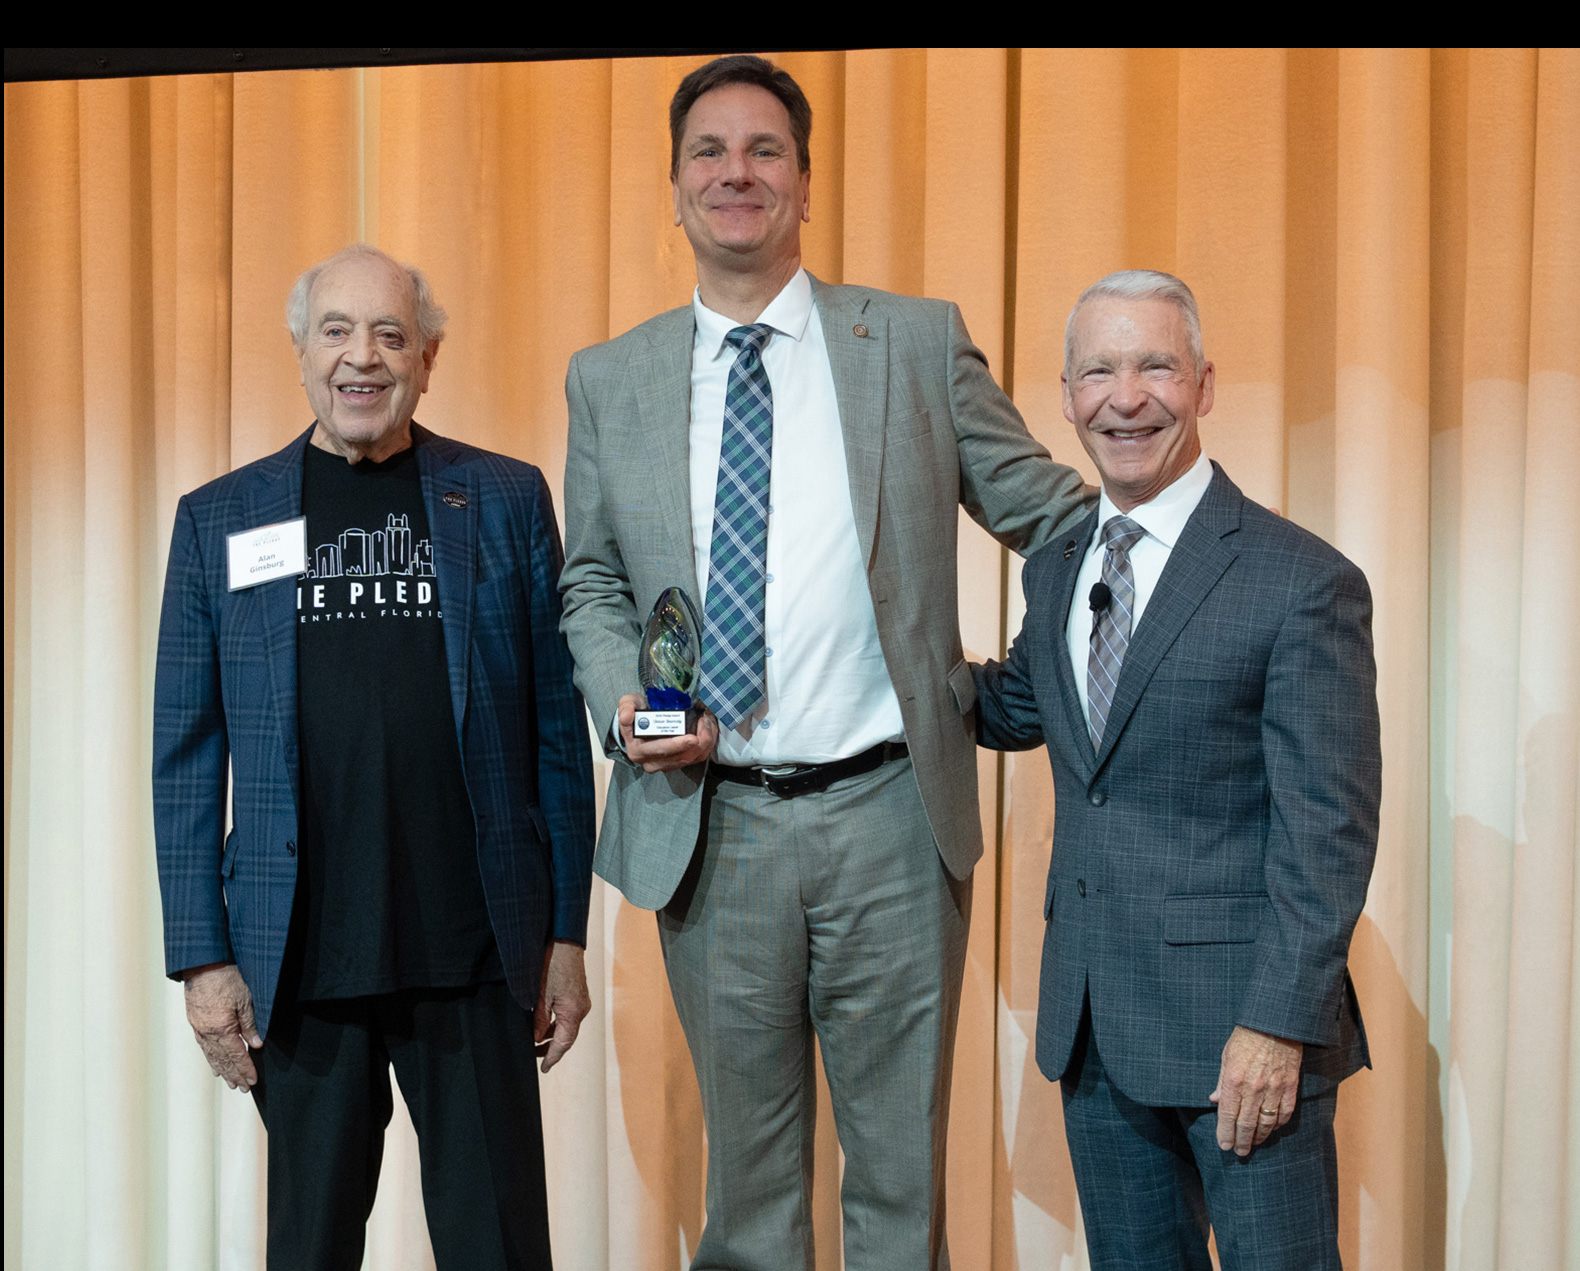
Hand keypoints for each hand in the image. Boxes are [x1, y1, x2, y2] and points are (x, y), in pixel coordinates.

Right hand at [183, 962, 261, 1090]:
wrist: (203, 963)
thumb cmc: (226, 977)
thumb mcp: (245, 999)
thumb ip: (250, 1024)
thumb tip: (256, 1045)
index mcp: (221, 1028)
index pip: (236, 1055)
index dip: (245, 1069)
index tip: (253, 1081)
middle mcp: (207, 1032)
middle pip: (223, 1059)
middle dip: (234, 1075)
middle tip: (243, 1088)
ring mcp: (199, 1028)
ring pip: (212, 1055)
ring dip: (222, 1070)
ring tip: (230, 1082)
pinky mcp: (195, 1022)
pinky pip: (204, 1046)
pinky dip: (211, 1058)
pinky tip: (215, 1064)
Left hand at [535, 940, 590, 1072]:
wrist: (565, 941)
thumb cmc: (552, 964)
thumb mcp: (539, 995)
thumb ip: (539, 1020)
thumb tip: (537, 1039)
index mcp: (573, 1012)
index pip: (563, 1043)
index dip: (552, 1057)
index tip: (544, 1069)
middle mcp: (582, 1009)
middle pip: (568, 1037)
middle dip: (552, 1048)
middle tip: (536, 1057)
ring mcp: (582, 1001)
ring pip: (568, 1027)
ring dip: (554, 1036)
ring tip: (537, 1041)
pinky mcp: (579, 995)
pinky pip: (569, 1016)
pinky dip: (558, 1024)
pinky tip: (546, 1024)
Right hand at [618, 692, 718, 772]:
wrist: (641, 722)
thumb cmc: (636, 713)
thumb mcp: (628, 704)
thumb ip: (625, 707)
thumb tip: (627, 716)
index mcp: (638, 751)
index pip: (660, 750)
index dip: (678, 745)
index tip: (692, 738)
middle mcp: (651, 763)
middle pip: (681, 757)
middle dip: (699, 741)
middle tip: (706, 722)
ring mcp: (666, 765)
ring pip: (692, 758)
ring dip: (705, 741)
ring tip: (708, 721)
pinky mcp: (679, 763)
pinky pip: (697, 757)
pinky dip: (707, 744)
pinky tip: (708, 728)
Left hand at [1209, 1025, 1301, 1155]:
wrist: (1274, 1023)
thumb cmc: (1246, 1037)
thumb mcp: (1226, 1055)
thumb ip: (1222, 1081)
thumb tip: (1215, 1100)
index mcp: (1234, 1080)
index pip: (1228, 1115)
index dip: (1225, 1133)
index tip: (1224, 1146)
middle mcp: (1254, 1088)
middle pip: (1247, 1124)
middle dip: (1242, 1141)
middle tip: (1239, 1152)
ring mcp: (1274, 1088)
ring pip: (1267, 1122)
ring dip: (1260, 1136)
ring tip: (1254, 1143)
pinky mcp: (1290, 1086)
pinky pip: (1285, 1112)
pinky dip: (1278, 1124)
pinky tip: (1272, 1128)